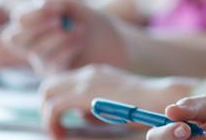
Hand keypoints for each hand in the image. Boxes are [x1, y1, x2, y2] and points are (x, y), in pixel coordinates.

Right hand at [4, 0, 128, 74]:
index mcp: (36, 28)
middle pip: (14, 38)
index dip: (31, 13)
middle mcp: (36, 47)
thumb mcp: (77, 8)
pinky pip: (50, 63)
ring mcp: (45, 63)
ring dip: (56, 38)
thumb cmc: (96, 25)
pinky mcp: (59, 76)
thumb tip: (39, 3)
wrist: (120, 46)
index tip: (59, 8)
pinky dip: (65, 48)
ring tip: (80, 31)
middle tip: (60, 22)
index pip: (17, 21)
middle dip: (36, 27)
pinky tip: (81, 40)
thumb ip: (57, 1)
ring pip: (34, 51)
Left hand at [41, 64, 190, 138]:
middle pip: (49, 85)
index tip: (64, 123)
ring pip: (47, 92)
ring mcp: (86, 80)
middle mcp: (88, 73)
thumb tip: (80, 116)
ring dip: (47, 115)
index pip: (63, 83)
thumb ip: (96, 107)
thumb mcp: (115, 104)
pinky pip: (54, 107)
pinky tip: (61, 135)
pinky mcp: (84, 93)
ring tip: (58, 133)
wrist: (158, 98)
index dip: (57, 103)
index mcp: (95, 73)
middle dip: (47, 107)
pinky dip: (52, 122)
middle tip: (57, 128)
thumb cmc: (144, 105)